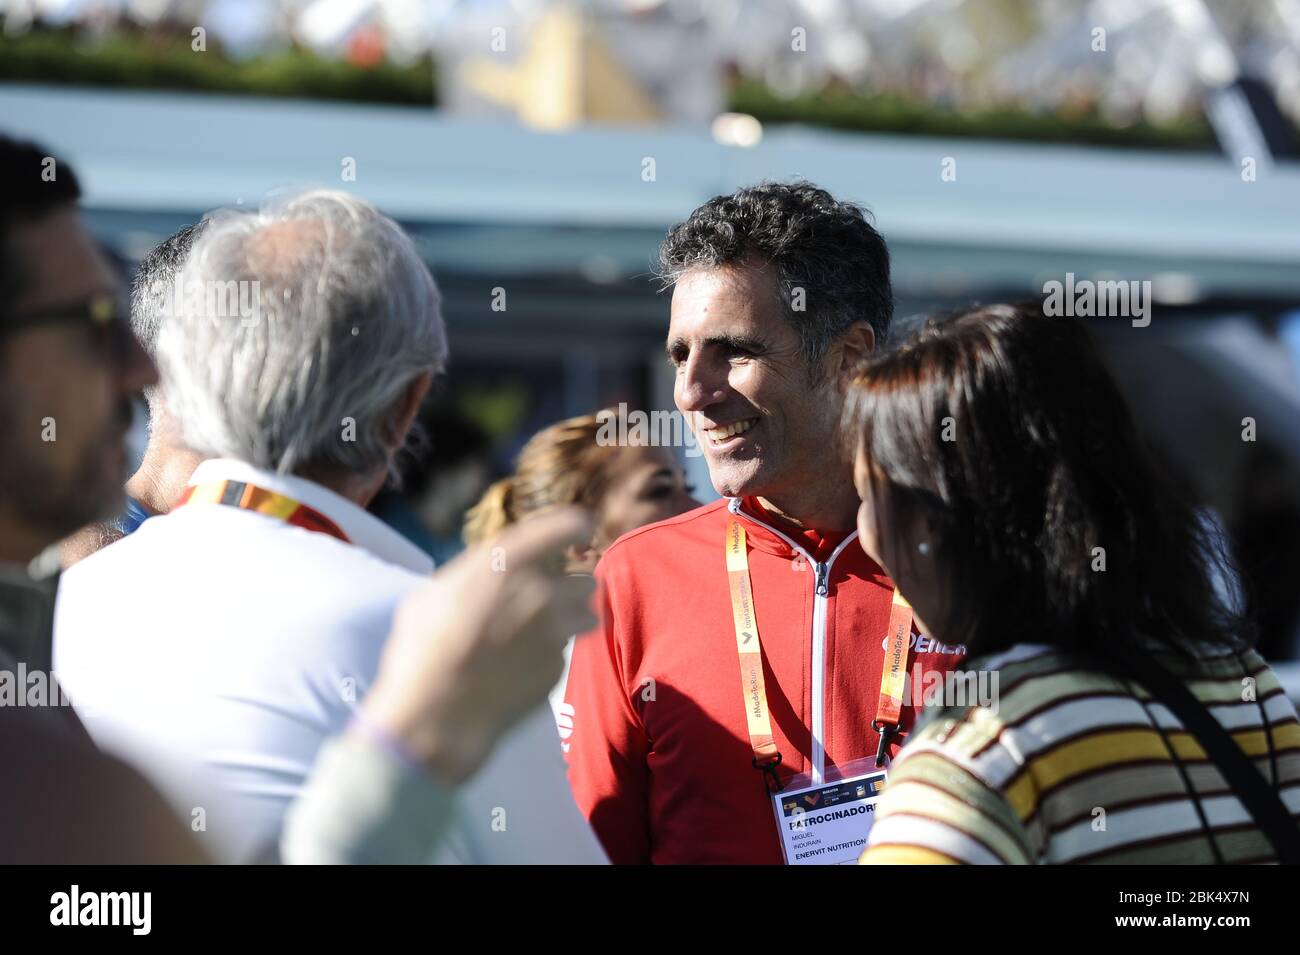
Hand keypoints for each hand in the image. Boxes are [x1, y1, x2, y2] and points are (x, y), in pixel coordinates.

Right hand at [359, 507, 596, 783]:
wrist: (433, 718)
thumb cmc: (420, 652)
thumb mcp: (433, 596)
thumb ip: (470, 576)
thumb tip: (483, 573)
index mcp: (507, 564)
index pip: (565, 527)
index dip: (577, 526)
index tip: (582, 530)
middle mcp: (540, 593)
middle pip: (583, 579)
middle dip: (569, 587)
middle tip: (548, 598)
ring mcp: (553, 634)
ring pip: (587, 615)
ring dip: (572, 618)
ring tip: (543, 631)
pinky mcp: (556, 668)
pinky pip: (563, 653)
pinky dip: (548, 655)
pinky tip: (518, 667)